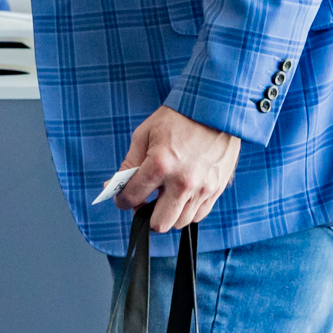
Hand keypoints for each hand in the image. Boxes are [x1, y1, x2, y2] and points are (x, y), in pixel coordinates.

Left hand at [111, 105, 240, 233]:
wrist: (214, 108)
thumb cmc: (178, 119)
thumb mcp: (144, 135)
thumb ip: (129, 165)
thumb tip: (115, 186)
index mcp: (159, 165)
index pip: (133, 198)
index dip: (122, 201)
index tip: (122, 199)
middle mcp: (182, 182)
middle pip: (159, 223)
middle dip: (146, 215)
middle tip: (144, 202)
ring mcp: (203, 188)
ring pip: (180, 222)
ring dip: (168, 214)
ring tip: (164, 197)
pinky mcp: (217, 189)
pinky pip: (199, 215)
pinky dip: (187, 210)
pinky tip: (181, 195)